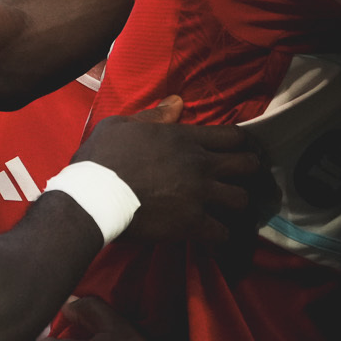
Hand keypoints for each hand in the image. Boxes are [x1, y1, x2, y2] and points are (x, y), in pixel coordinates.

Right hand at [75, 97, 263, 242]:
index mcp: (185, 137)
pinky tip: (212, 236)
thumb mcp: (121, 125)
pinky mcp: (192, 223)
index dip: (240, 144)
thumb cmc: (100, 158)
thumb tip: (178, 104)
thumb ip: (154, 116)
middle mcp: (200, 164)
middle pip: (247, 165)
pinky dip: (220, 236)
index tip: (239, 151)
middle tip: (238, 179)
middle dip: (248, 171)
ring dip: (235, 204)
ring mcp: (199, 194)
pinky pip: (222, 233)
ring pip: (241, 199)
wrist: (92, 197)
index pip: (233, 136)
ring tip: (226, 209)